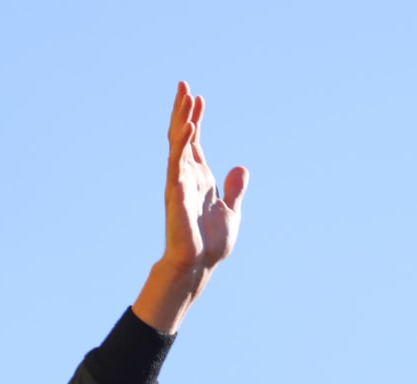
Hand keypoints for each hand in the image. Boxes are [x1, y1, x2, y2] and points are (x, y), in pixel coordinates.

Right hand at [133, 81, 248, 333]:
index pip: (195, 141)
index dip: (196, 119)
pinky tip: (184, 130)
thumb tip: (241, 168)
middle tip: (184, 85)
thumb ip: (234, 190)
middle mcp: (187, 176)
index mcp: (200, 178)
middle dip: (183, 111)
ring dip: (181, 122)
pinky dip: (180, 148)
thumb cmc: (211, 243)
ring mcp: (179, 184)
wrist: (199, 265)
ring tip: (184, 100)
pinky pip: (176, 166)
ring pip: (178, 146)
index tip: (199, 97)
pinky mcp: (176, 195)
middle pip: (183, 136)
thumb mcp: (231, 211)